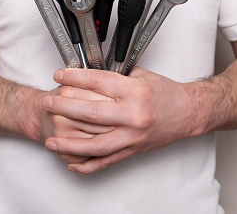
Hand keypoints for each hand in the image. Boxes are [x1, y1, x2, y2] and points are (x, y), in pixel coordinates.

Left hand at [41, 67, 204, 173]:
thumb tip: (90, 72)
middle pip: (91, 112)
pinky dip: (87, 164)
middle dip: (64, 107)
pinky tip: (71, 162)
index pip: (98, 81)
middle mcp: (133, 114)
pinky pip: (106, 161)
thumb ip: (116, 75)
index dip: (74, 77)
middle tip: (48, 103)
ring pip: (95, 144)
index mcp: (134, 91)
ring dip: (69, 143)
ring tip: (51, 140)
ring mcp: (132, 135)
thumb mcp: (142, 76)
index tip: (60, 75)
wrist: (188, 113)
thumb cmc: (166, 93)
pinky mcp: (133, 150)